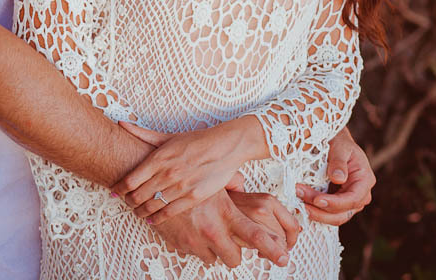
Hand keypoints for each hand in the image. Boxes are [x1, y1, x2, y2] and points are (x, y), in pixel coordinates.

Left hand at [113, 117, 266, 222]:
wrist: (224, 146)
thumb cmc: (196, 140)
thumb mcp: (168, 136)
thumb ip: (143, 133)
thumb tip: (121, 122)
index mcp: (158, 157)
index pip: (130, 179)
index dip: (119, 189)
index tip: (115, 192)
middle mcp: (167, 173)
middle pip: (138, 195)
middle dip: (129, 201)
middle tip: (126, 203)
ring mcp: (180, 186)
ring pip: (152, 206)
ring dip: (141, 211)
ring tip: (137, 212)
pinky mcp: (193, 197)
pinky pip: (170, 212)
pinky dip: (158, 218)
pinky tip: (153, 219)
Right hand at [152, 188, 297, 268]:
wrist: (151, 183)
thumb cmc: (185, 176)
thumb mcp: (213, 177)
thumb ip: (231, 183)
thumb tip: (241, 183)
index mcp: (226, 212)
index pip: (256, 236)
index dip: (273, 250)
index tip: (285, 258)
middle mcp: (214, 229)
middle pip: (235, 258)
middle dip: (234, 252)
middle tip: (231, 241)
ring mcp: (197, 240)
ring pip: (215, 259)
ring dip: (213, 248)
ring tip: (206, 230)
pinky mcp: (183, 246)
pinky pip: (197, 254)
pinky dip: (196, 245)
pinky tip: (191, 228)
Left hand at [297, 127, 374, 225]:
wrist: (336, 142)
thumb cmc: (339, 142)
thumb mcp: (340, 147)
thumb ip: (339, 162)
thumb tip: (338, 179)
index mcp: (365, 181)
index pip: (352, 199)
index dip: (334, 203)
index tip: (316, 200)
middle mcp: (360, 195)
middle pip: (342, 213)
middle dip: (320, 210)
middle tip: (300, 199)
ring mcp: (349, 202)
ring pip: (334, 217)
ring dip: (315, 213)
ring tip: (297, 203)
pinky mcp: (338, 204)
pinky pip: (327, 213)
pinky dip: (315, 211)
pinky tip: (301, 206)